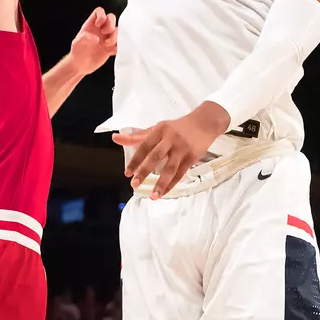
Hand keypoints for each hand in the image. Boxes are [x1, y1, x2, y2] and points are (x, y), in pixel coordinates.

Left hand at [67, 8, 117, 73]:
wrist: (80, 66)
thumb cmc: (76, 53)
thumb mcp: (76, 44)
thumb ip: (84, 38)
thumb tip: (95, 38)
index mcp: (91, 25)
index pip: (99, 12)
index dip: (101, 15)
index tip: (98, 24)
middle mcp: (100, 29)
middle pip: (111, 18)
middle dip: (110, 25)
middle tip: (105, 34)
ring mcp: (107, 38)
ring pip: (117, 30)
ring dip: (115, 37)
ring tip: (107, 45)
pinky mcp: (111, 47)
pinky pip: (120, 43)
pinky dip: (118, 47)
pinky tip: (111, 52)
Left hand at [111, 101, 229, 195]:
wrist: (204, 123)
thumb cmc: (176, 127)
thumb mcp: (157, 128)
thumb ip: (136, 136)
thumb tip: (115, 138)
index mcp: (160, 130)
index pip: (144, 146)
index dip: (135, 160)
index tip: (127, 173)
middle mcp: (170, 138)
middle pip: (155, 157)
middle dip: (144, 171)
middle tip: (134, 184)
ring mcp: (182, 148)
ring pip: (170, 168)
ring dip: (160, 183)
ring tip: (152, 196)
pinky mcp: (192, 157)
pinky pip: (180, 173)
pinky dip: (171, 184)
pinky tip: (163, 192)